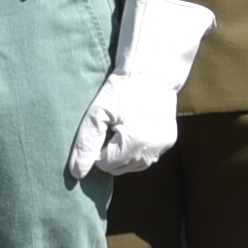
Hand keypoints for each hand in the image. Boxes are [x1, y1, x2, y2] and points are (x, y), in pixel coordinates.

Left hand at [67, 0, 215, 178]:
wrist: (152, 73)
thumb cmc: (121, 90)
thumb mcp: (97, 113)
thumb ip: (86, 144)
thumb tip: (77, 174)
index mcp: (133, 144)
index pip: (105, 164)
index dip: (98, 148)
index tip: (102, 128)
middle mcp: (151, 151)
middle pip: (119, 168)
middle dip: (111, 153)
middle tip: (111, 127)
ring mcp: (162, 147)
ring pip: (134, 166)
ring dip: (124, 154)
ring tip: (123, 128)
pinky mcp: (169, 142)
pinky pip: (148, 156)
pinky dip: (138, 149)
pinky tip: (136, 129)